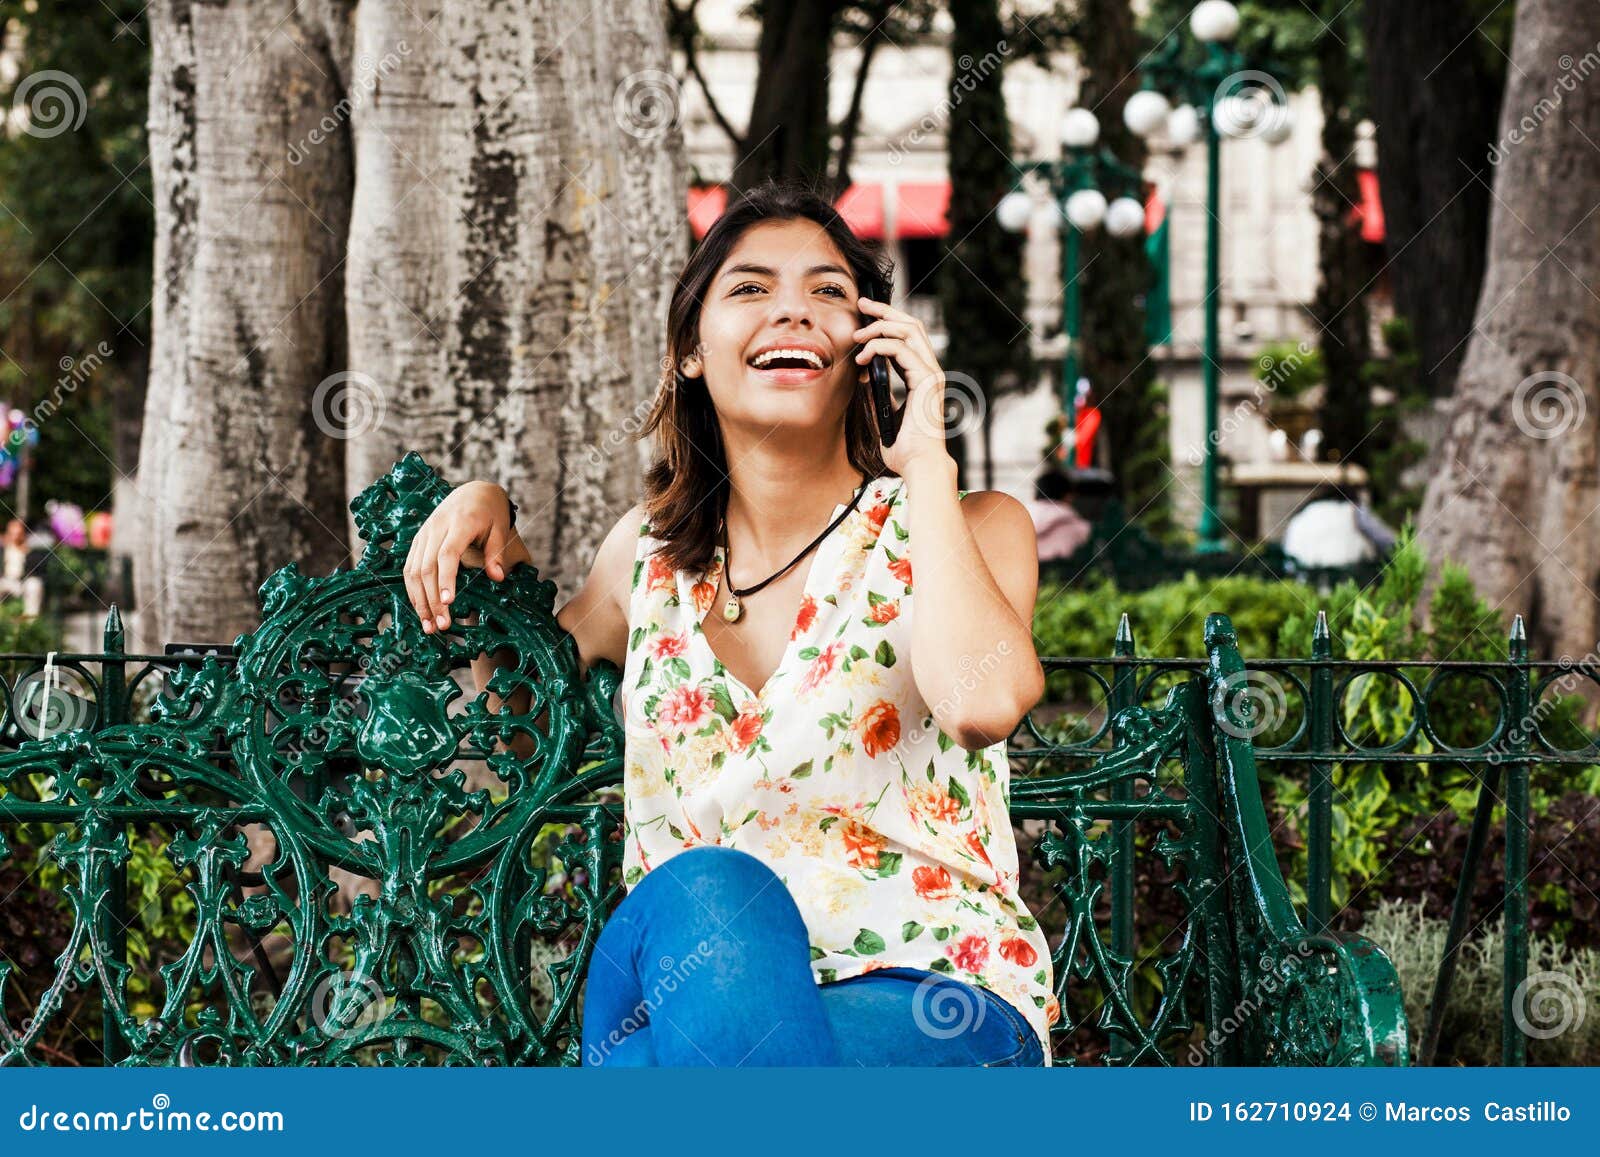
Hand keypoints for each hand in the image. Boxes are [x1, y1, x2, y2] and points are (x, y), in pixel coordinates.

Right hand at [403, 480, 516, 633]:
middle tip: (441, 626)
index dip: (446, 579)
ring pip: (413, 570)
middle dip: (432, 600)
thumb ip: (495, 553)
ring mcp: (424, 534)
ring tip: (429, 626)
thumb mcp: (499, 528)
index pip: (447, 555)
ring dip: (419, 600)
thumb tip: (498, 577)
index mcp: (459, 523)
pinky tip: (421, 609)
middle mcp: (435, 528)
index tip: (448, 602)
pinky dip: (413, 590)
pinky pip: (409, 567)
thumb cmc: (489, 512)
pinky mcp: (418, 541)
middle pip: (427, 568)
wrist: (473, 491)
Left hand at [853, 295, 956, 475]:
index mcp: (922, 376)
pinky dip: (879, 347)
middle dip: (884, 311)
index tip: (864, 316)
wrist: (919, 465)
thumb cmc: (904, 449)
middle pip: (911, 325)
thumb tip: (864, 378)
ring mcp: (931, 373)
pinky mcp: (926, 380)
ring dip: (878, 327)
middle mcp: (930, 370)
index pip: (909, 336)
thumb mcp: (885, 416)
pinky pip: (901, 349)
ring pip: (908, 330)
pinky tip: (863, 358)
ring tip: (857, 336)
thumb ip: (879, 396)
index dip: (887, 321)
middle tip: (861, 304)